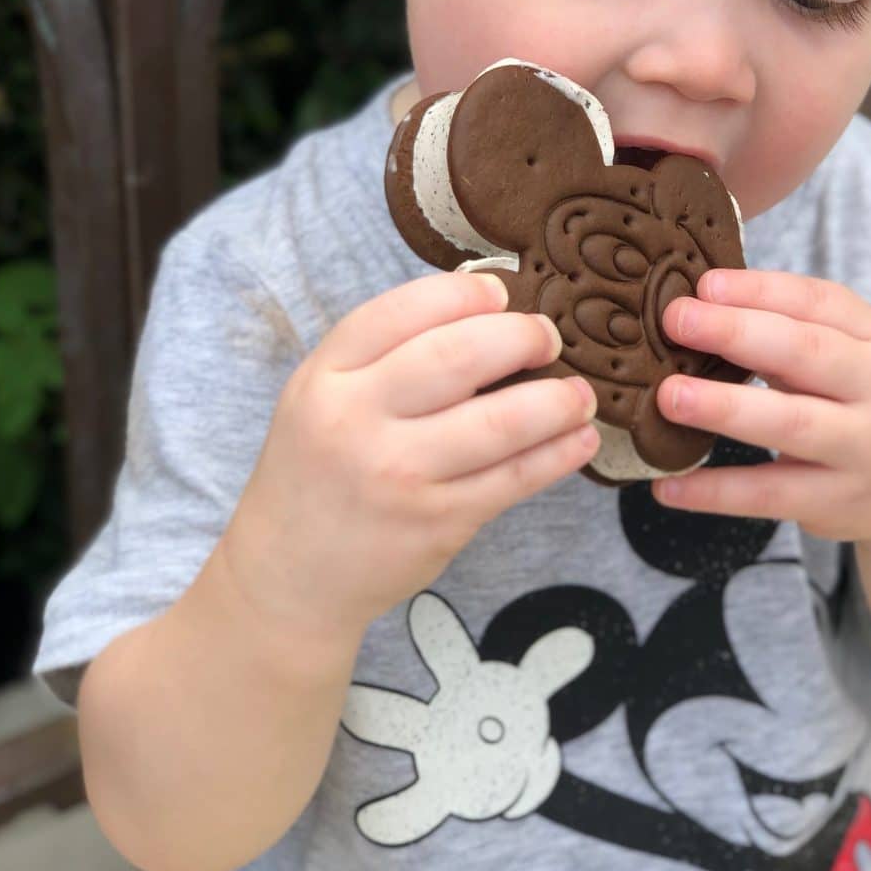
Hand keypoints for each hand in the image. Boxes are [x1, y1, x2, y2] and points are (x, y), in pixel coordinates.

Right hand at [221, 269, 599, 646]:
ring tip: (581, 394)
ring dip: (558, 400)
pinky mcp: (438, 522)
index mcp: (326, 377)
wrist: (289, 578)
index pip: (404, 310)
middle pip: (460, 356)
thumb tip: (487, 311)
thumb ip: (384, 356)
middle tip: (549, 337)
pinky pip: (515, 477)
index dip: (465, 292)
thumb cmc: (318, 473)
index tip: (501, 293)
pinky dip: (559, 454)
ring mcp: (400, 475)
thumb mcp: (321, 397)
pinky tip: (580, 438)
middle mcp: (358, 420)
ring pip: (503, 420)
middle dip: (522, 337)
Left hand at [652, 269, 870, 545]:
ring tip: (668, 397)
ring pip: (791, 424)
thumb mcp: (852, 355)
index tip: (703, 285)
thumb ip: (792, 329)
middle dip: (738, 333)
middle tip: (676, 320)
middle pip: (808, 354)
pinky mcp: (837, 503)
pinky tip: (668, 485)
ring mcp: (863, 450)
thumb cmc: (863, 402)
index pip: (820, 302)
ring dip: (725, 408)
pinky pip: (769, 495)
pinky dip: (715, 491)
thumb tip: (700, 306)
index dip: (759, 290)